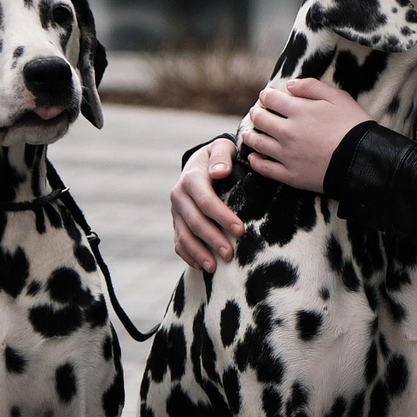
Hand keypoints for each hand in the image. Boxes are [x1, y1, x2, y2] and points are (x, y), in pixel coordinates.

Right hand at [171, 139, 245, 270]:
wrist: (202, 163)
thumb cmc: (220, 158)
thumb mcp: (222, 148)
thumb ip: (222, 156)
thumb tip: (220, 172)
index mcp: (191, 178)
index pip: (206, 201)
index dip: (222, 217)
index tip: (240, 230)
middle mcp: (179, 196)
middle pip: (194, 221)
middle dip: (212, 239)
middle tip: (230, 254)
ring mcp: (176, 212)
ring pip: (184, 235)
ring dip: (199, 252)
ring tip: (214, 268)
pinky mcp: (177, 223)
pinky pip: (179, 242)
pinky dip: (188, 255)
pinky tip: (202, 267)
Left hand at [239, 77, 370, 194]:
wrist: (363, 161)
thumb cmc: (354, 127)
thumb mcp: (339, 97)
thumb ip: (312, 87)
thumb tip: (289, 85)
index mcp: (298, 110)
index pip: (270, 99)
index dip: (266, 96)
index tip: (267, 98)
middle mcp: (287, 131)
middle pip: (259, 119)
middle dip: (256, 114)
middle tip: (258, 114)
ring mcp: (287, 155)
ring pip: (257, 143)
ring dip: (250, 135)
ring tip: (250, 134)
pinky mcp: (291, 175)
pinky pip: (264, 168)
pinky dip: (255, 161)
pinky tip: (254, 157)